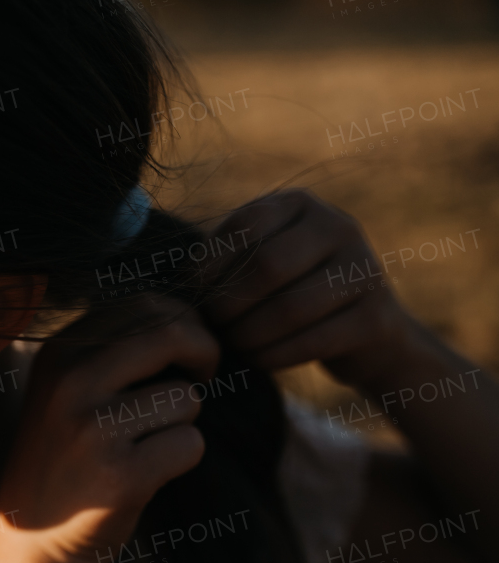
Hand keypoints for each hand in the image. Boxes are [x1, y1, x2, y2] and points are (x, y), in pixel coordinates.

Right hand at [0, 297, 218, 562]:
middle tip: (202, 378)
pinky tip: (150, 472)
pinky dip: (182, 459)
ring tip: (149, 443)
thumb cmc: (66, 458)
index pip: (142, 305)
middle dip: (204, 353)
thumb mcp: (67, 391)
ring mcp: (94, 429)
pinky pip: (190, 444)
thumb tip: (188, 320)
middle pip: (170, 335)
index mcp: (59, 353)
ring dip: (184, 421)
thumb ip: (113, 351)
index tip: (185, 354)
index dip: (183, 323)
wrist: (34, 539)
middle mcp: (71, 383)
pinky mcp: (120, 475)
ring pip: (186, 398)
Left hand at [202, 189, 416, 387]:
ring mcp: (365, 269)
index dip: (211, 264)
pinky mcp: (376, 317)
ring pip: (291, 308)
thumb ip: (225, 257)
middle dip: (230, 303)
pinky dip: (275, 356)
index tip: (195, 294)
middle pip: (268, 264)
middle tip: (214, 326)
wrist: (360, 332)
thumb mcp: (257, 260)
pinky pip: (313, 341)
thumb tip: (186, 282)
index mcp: (300, 203)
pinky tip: (258, 360)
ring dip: (249, 335)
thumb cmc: (288, 290)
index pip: (245, 225)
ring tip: (233, 345)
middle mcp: (338, 226)